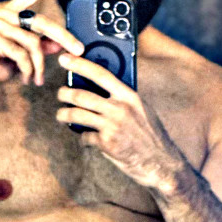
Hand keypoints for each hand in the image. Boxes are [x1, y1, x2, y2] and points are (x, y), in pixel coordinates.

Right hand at [0, 0, 83, 95]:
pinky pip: (22, 55)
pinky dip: (28, 71)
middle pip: (42, 22)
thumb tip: (61, 43)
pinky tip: (25, 79)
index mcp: (11, 13)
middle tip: (79, 51)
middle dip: (64, 37)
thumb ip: (40, 46)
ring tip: (37, 79)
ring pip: (34, 43)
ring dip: (39, 66)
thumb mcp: (23, 56)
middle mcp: (4, 14)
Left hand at [55, 53, 178, 187]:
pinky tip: (86, 139)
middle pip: (83, 96)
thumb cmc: (150, 135)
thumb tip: (100, 90)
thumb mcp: (141, 109)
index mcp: (129, 96)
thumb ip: (123, 99)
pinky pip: (85, 137)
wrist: (161, 162)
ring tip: (60, 115)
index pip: (100, 74)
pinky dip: (83, 138)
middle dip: (65, 93)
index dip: (80, 65)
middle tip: (60, 94)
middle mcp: (120, 109)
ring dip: (64, 114)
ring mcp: (112, 127)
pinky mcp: (107, 144)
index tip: (65, 59)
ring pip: (77, 115)